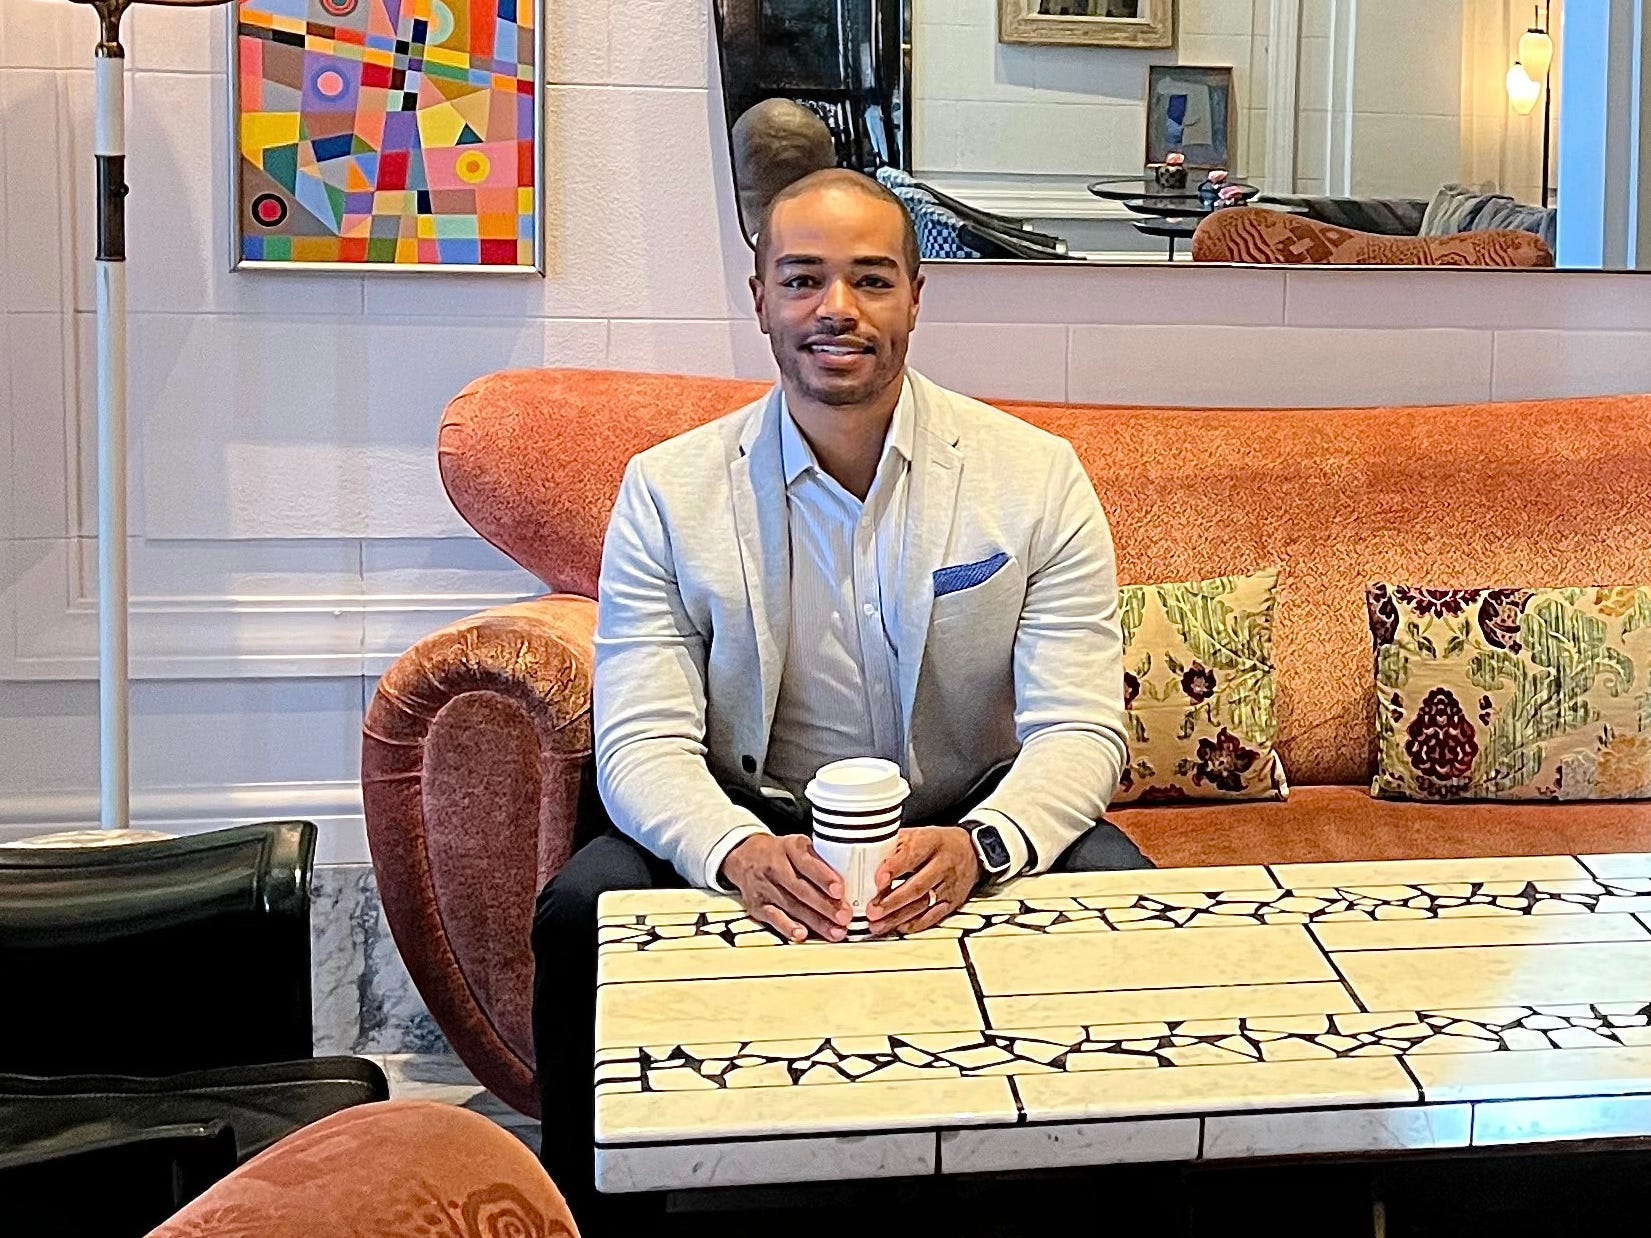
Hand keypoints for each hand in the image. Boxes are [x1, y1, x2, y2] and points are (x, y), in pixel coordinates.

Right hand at [721, 834, 852, 943]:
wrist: (744, 857)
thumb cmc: (781, 853)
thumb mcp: (798, 846)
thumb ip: (819, 859)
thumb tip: (853, 878)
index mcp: (788, 847)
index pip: (806, 861)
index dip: (823, 877)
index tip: (840, 890)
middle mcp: (774, 866)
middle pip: (801, 889)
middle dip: (825, 905)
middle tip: (845, 917)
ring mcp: (765, 887)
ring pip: (792, 906)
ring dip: (816, 921)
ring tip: (836, 931)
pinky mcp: (757, 906)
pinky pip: (774, 918)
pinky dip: (788, 927)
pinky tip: (802, 935)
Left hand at [866, 826, 980, 937]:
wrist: (971, 851)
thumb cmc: (937, 843)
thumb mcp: (916, 835)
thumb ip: (893, 846)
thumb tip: (866, 858)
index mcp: (930, 842)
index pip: (910, 856)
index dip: (893, 868)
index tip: (877, 880)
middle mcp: (941, 865)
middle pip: (916, 886)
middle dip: (892, 901)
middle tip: (872, 911)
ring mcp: (948, 885)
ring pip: (923, 905)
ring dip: (898, 917)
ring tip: (878, 924)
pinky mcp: (952, 902)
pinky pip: (934, 916)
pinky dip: (915, 924)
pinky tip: (899, 927)